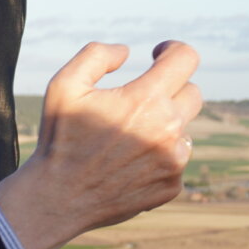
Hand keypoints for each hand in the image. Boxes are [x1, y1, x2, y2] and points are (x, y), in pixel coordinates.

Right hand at [0, 41, 201, 248]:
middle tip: (137, 102)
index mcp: (145, 99)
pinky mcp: (172, 185)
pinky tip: (127, 166)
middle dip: (168, 91)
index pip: (185, 58)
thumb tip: (127, 52)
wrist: (57, 198)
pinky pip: (175, 161)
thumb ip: (96, 55)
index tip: (158, 55)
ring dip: (163, 128)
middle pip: (192, 94)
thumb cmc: (59, 139)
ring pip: (184, 130)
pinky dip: (157, 159)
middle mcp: (168, 129)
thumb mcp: (64, 85)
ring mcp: (173, 160)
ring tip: (126, 141)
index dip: (173, 50)